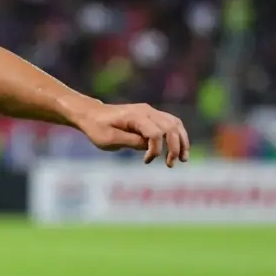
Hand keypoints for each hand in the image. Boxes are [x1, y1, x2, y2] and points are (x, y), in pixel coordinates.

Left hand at [74, 103, 189, 166]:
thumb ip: (131, 142)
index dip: (155, 149)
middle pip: (170, 128)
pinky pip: (172, 123)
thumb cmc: (97, 128)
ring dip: (182, 141)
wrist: (92, 115)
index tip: (146, 161)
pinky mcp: (152, 114)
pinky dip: (179, 135)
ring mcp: (150, 111)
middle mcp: (146, 110)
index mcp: (134, 116)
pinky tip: (180, 148)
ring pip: (175, 124)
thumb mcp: (108, 139)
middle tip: (170, 164)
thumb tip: (149, 146)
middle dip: (174, 148)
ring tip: (183, 159)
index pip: (155, 133)